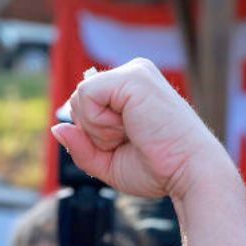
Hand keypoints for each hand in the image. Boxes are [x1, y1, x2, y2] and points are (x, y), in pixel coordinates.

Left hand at [53, 59, 227, 199]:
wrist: (188, 173)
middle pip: (77, 100)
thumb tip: (57, 127)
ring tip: (132, 134)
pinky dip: (98, 123)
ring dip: (98, 129)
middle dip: (93, 131)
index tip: (125, 144)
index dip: (92, 134)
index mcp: (130, 90)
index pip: (84, 105)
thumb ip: (80, 146)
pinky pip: (86, 95)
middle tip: (129, 140)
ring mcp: (135, 72)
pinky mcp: (133, 77)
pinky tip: (128, 128)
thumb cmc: (157, 168)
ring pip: (79, 97)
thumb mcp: (107, 162)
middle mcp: (133, 74)